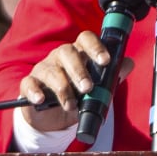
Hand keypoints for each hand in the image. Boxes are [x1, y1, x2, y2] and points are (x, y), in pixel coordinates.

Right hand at [19, 30, 133, 131]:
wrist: (53, 116)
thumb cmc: (77, 95)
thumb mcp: (96, 88)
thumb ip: (111, 76)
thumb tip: (128, 63)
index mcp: (79, 53)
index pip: (85, 39)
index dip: (95, 47)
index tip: (105, 61)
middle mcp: (60, 57)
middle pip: (67, 52)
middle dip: (78, 70)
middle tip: (88, 88)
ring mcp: (43, 69)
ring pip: (50, 70)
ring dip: (62, 87)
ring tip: (71, 105)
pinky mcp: (29, 84)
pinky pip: (28, 84)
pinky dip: (34, 91)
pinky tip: (40, 99)